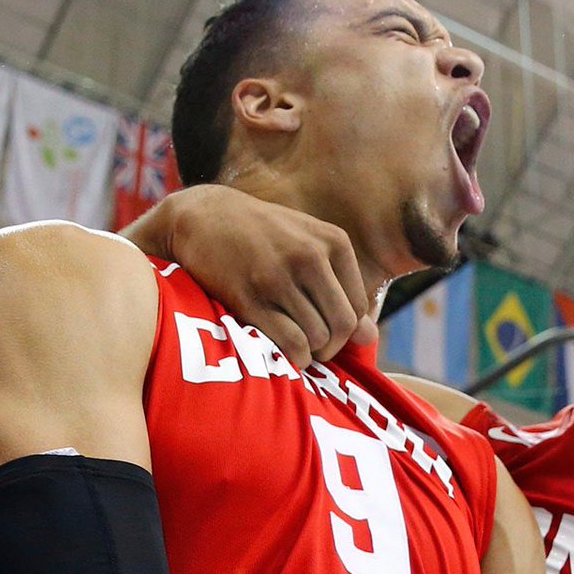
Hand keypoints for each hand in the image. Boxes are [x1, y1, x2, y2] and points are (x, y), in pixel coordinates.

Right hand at [120, 185, 377, 366]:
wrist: (203, 216)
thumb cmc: (262, 235)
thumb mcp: (308, 244)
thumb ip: (342, 286)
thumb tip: (369, 337)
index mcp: (333, 241)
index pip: (359, 306)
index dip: (347, 331)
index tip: (328, 334)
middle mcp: (310, 256)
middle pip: (342, 325)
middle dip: (332, 347)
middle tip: (315, 349)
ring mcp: (279, 277)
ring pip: (317, 337)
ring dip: (310, 352)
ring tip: (296, 346)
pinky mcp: (250, 297)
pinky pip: (290, 342)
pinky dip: (294, 357)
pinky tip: (284, 351)